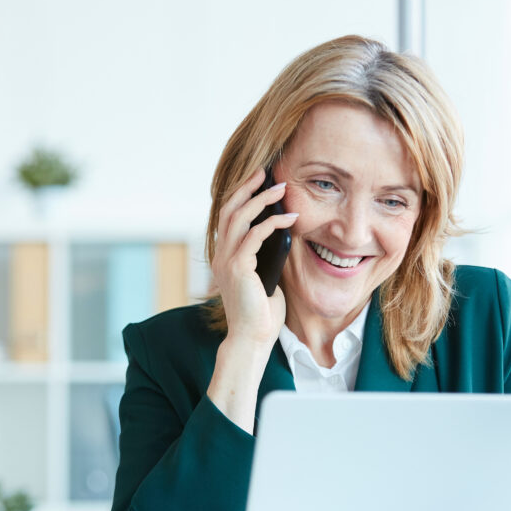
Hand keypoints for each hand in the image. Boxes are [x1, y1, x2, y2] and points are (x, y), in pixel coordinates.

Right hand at [206, 169, 297, 433]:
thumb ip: (265, 256)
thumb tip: (280, 235)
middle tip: (266, 172)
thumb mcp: (265, 277)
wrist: (252, 338)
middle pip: (230, 209)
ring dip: (261, 200)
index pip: (229, 217)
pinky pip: (254, 236)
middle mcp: (220, 255)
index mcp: (224, 256)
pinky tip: (289, 219)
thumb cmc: (261, 313)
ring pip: (239, 217)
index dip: (242, 196)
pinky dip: (272, 223)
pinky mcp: (238, 267)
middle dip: (248, 187)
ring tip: (281, 188)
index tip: (259, 181)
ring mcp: (226, 260)